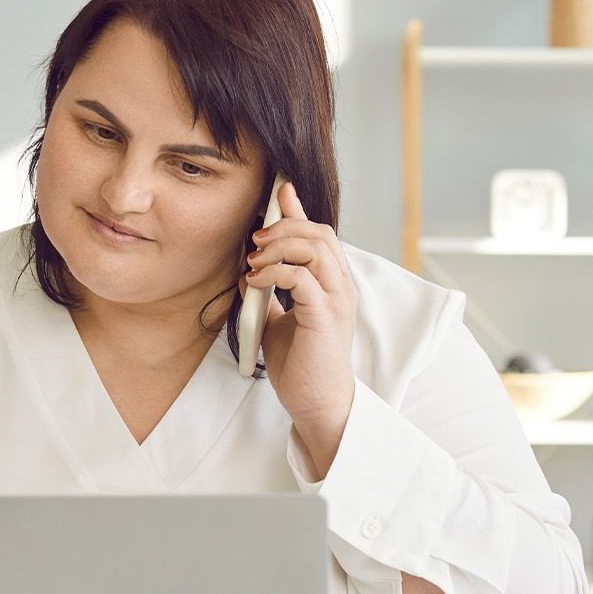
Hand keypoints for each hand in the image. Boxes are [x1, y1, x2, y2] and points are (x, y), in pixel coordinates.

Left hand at [245, 181, 356, 430]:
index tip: (278, 191)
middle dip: (284, 226)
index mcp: (333, 283)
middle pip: (319, 233)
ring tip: (254, 260)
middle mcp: (341, 285)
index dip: (298, 210)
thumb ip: (272, 290)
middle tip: (255, 238)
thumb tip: (251, 266)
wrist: (316, 402)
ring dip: (279, 246)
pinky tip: (256, 281)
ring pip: (315, 248)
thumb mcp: (279, 317)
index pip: (320, 234)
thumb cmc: (300, 363)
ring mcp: (337, 299)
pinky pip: (301, 277)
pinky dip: (274, 272)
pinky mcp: (325, 315)